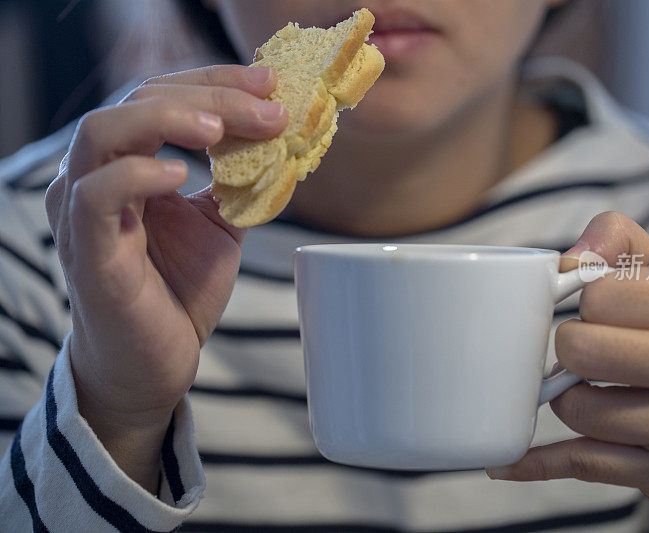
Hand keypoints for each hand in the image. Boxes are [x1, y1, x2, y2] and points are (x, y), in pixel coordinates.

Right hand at [44, 65, 286, 490]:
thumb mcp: (221, 224)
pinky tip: (181, 175)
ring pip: (104, 132)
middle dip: (210, 97)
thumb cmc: (179, 290)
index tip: (270, 85)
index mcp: (130, 162)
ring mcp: (84, 211)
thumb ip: (239, 181)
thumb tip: (280, 138)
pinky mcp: (88, 251)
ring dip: (170, 119)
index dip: (217, 83)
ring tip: (222, 130)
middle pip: (138, 100)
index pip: (163, 95)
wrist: (156, 360)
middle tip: (268, 108)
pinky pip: (96, 196)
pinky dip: (137, 175)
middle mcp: (98, 175)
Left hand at [486, 212, 648, 531]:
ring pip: (576, 409)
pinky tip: (506, 460)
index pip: (599, 294)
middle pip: (580, 351)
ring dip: (567, 397)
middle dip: (568, 349)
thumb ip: (619, 242)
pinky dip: (536, 462)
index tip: (604, 311)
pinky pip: (581, 465)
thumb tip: (566, 258)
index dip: (587, 301)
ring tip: (592, 388)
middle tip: (587, 350)